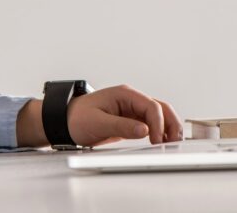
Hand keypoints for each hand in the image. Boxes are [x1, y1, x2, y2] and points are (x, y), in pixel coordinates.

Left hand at [16, 84, 182, 147]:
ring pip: (158, 115)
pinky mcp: (130, 119)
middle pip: (160, 107)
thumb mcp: (98, 123)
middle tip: (173, 142)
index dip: (157, 123)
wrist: (64, 122)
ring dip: (167, 127)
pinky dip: (159, 131)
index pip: (150, 106)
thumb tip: (144, 130)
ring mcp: (131, 109)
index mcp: (124, 94)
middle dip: (170, 123)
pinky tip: (161, 141)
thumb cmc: (76, 119)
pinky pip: (150, 123)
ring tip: (171, 143)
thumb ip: (122, 126)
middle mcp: (130, 99)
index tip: (156, 140)